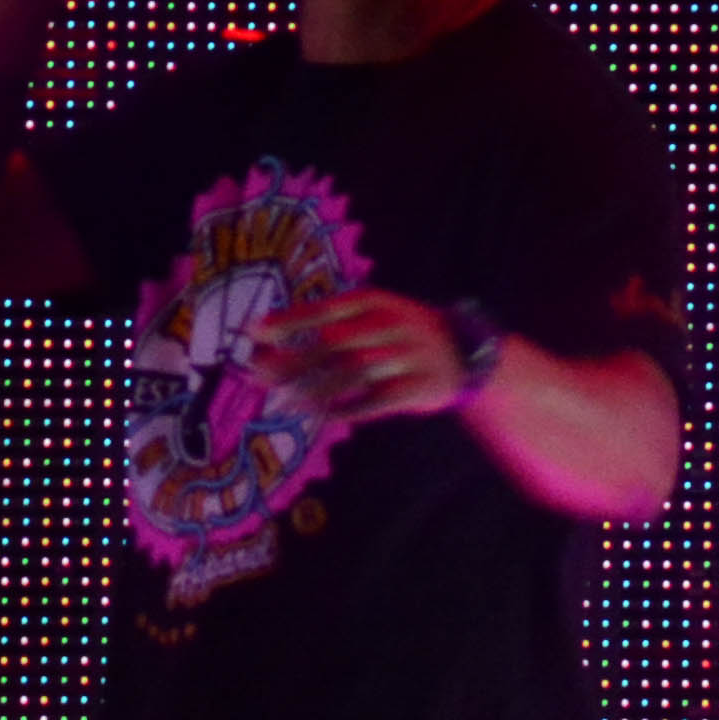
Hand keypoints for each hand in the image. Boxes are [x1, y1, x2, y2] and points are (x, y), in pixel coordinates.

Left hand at [245, 288, 474, 427]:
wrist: (464, 351)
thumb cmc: (400, 332)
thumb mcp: (373, 314)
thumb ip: (330, 327)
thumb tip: (272, 344)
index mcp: (373, 302)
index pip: (325, 310)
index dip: (289, 321)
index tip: (253, 332)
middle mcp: (388, 326)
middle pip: (333, 343)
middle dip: (292, 360)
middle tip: (258, 375)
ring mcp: (404, 357)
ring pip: (351, 374)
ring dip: (313, 389)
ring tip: (282, 402)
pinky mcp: (417, 388)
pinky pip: (375, 402)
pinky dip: (345, 410)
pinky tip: (320, 417)